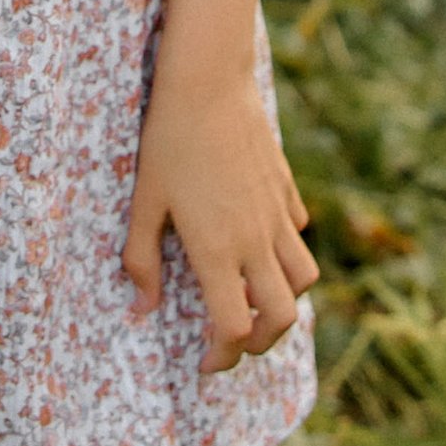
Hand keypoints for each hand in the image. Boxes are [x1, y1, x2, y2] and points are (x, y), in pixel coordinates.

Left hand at [124, 74, 318, 379]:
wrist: (207, 84)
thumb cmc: (167, 142)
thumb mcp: (144, 203)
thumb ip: (141, 260)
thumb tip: (143, 308)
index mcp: (215, 252)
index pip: (234, 329)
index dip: (222, 357)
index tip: (205, 362)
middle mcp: (254, 241)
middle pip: (282, 318)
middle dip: (261, 343)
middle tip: (234, 340)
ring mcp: (275, 214)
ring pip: (304, 279)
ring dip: (285, 299)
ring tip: (255, 297)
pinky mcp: (285, 188)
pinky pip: (297, 233)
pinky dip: (286, 250)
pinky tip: (259, 240)